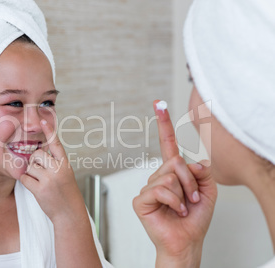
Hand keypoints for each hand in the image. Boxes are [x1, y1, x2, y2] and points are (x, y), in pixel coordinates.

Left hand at [19, 119, 87, 224]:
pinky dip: (27, 181)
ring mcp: (49, 179)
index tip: (43, 120)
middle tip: (40, 171)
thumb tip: (37, 155)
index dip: (50, 131)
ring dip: (31, 172)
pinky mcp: (40, 189)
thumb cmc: (66, 193)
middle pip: (37, 154)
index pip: (56, 144)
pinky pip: (24, 178)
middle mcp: (58, 169)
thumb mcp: (66, 174)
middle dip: (34, 161)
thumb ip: (55, 163)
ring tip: (40, 181)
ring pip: (30, 166)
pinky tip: (35, 187)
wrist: (70, 213)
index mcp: (65, 164)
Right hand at [132, 100, 216, 266]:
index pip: (167, 144)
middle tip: (192, 197)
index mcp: (172, 172)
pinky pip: (161, 190)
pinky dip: (174, 202)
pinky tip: (174, 211)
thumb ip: (201, 170)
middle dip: (190, 181)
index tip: (158, 104)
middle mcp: (158, 176)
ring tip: (183, 207)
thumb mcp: (207, 190)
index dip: (163, 124)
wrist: (187, 241)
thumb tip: (186, 161)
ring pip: (169, 176)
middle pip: (176, 161)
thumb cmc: (195, 218)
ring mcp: (148, 188)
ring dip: (183, 193)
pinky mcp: (141, 200)